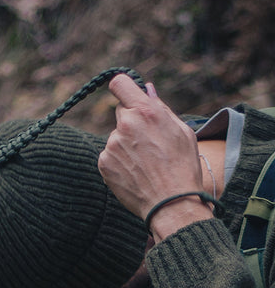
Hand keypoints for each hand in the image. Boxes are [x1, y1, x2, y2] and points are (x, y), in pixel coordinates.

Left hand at [98, 75, 212, 239]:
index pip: (120, 84)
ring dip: (127, 145)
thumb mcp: (181, 132)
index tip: (127, 96)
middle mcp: (125, 124)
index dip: (123, 88)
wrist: (171, 203)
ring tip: (146, 164)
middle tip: (150, 143)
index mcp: (146, 112)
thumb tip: (146, 89)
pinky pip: (110, 155)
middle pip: (121, 112)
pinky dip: (119, 162)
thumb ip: (160, 108)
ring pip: (117, 137)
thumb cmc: (182, 166)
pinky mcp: (104, 162)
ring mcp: (112, 144)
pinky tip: (135, 173)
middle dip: (132, 122)